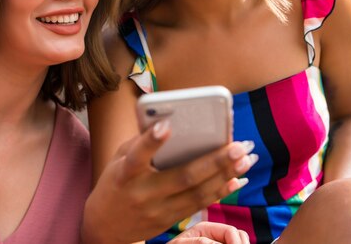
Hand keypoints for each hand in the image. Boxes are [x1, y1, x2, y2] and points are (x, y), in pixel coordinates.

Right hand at [82, 120, 256, 243]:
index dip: (151, 142)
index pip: (136, 157)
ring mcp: (158, 210)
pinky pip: (200, 206)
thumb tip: (172, 121)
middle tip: (238, 146)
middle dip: (214, 161)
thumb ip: (140, 143)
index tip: (167, 125)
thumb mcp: (117, 160)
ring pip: (198, 194)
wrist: (104, 229)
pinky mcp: (169, 221)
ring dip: (225, 176)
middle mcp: (143, 193)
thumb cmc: (113, 184)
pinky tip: (237, 179)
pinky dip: (220, 191)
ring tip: (246, 159)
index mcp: (124, 174)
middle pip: (183, 177)